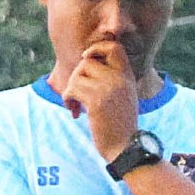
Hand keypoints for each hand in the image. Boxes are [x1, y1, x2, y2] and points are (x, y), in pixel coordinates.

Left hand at [59, 38, 140, 159]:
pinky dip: (67, 100)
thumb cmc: (119, 124)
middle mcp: (120, 79)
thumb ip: (110, 79)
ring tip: (74, 105)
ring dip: (70, 90)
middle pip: (87, 61)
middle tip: (76, 95)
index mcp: (127, 76)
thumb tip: (86, 63)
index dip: (96, 49)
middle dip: (75, 76)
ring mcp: (109, 89)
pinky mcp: (97, 102)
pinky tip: (74, 112)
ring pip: (77, 75)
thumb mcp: (121, 96)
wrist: (126, 146)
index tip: (86, 60)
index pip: (114, 47)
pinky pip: (71, 90)